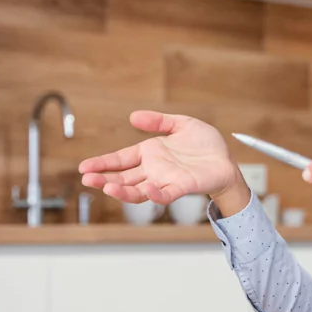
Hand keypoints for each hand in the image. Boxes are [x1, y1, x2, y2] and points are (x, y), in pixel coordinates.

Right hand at [78, 111, 245, 207]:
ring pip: (139, 190)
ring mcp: (166, 180)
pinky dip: (155, 194)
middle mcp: (154, 170)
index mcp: (150, 154)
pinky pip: (166, 194)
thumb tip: (133, 116)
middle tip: (87, 178)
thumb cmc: (205, 145)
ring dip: (123, 191)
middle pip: (124, 177)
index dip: (103, 163)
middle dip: (104, 179)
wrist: (227, 161)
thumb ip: (158, 121)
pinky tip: (146, 190)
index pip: (121, 159)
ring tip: (106, 188)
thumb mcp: (181, 124)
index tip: (84, 167)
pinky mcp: (182, 187)